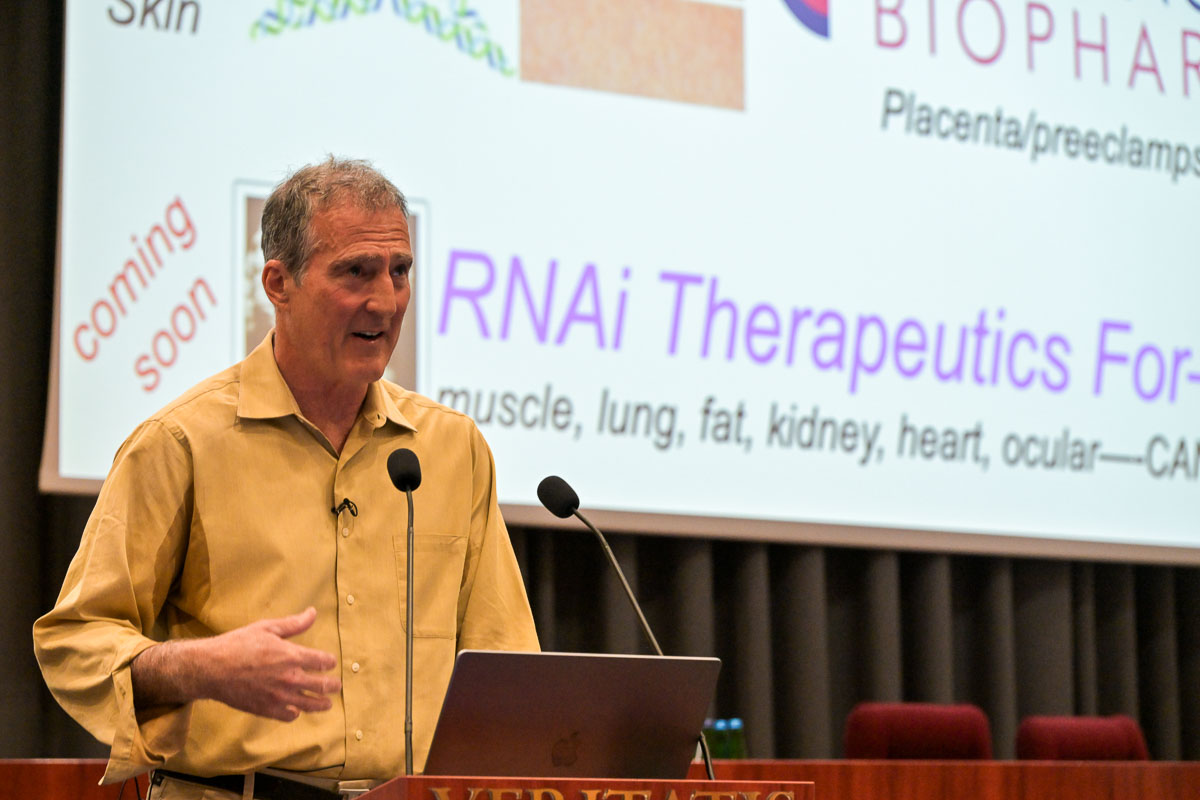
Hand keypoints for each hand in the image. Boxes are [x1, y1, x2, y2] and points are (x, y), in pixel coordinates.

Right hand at [132, 607, 340, 721]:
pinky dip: (295, 713)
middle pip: (322, 685)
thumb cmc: (238, 644)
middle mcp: (290, 678)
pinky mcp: (267, 710)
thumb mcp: (266, 628)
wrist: (211, 669)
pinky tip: (296, 710)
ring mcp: (280, 697)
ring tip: (326, 704)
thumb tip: (313, 612)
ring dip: (321, 704)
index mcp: (292, 656)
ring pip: (309, 705)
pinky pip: (289, 716)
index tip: (330, 663)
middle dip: (332, 686)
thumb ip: (293, 623)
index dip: (329, 662)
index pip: (323, 661)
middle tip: (336, 686)